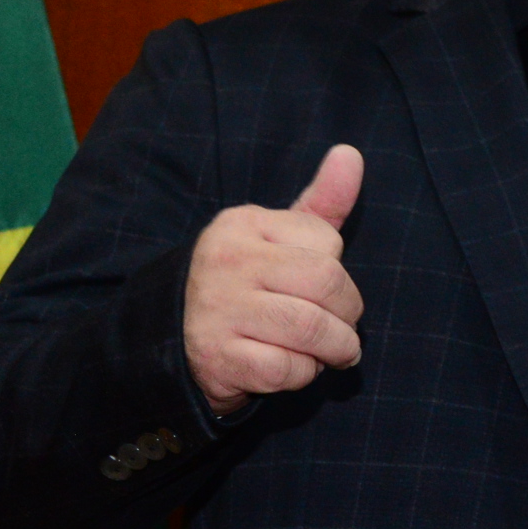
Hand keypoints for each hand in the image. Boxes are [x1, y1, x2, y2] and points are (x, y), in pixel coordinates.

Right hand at [181, 145, 367, 414]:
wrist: (176, 340)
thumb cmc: (247, 283)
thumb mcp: (279, 237)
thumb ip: (321, 202)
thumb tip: (351, 153)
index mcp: (243, 224)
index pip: (328, 243)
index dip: (336, 272)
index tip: (316, 286)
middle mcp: (226, 261)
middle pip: (327, 284)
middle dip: (347, 314)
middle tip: (341, 328)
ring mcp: (217, 310)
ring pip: (312, 330)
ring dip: (334, 349)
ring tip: (330, 351)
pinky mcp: (217, 358)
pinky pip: (287, 370)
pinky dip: (302, 375)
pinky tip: (289, 367)